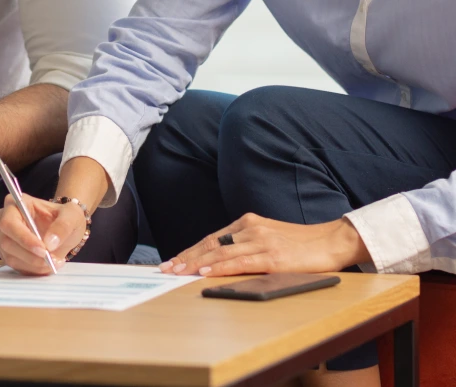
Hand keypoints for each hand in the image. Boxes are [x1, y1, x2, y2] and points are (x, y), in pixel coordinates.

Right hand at [0, 193, 86, 274]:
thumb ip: (63, 226)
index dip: (23, 238)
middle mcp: (5, 219)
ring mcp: (4, 238)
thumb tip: (50, 243)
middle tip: (51, 259)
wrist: (66, 229)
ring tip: (55, 262)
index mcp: (17, 203)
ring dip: (34, 264)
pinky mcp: (8, 254)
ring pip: (11, 257)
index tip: (43, 249)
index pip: (9, 222)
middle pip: (6, 242)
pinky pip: (16, 267)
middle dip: (30, 255)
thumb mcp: (72, 216)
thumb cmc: (66, 217)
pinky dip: (33, 270)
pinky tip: (48, 265)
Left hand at [159, 213, 371, 276]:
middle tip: (166, 268)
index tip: (173, 260)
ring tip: (178, 271)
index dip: (191, 250)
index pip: (212, 239)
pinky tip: (207, 273)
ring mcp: (261, 242)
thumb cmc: (300, 244)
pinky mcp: (273, 257)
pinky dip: (221, 268)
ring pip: (221, 253)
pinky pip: (241, 263)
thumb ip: (247, 245)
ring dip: (196, 264)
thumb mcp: (268, 238)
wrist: (331, 241)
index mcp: (248, 223)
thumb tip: (221, 261)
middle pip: (211, 245)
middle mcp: (250, 229)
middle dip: (186, 257)